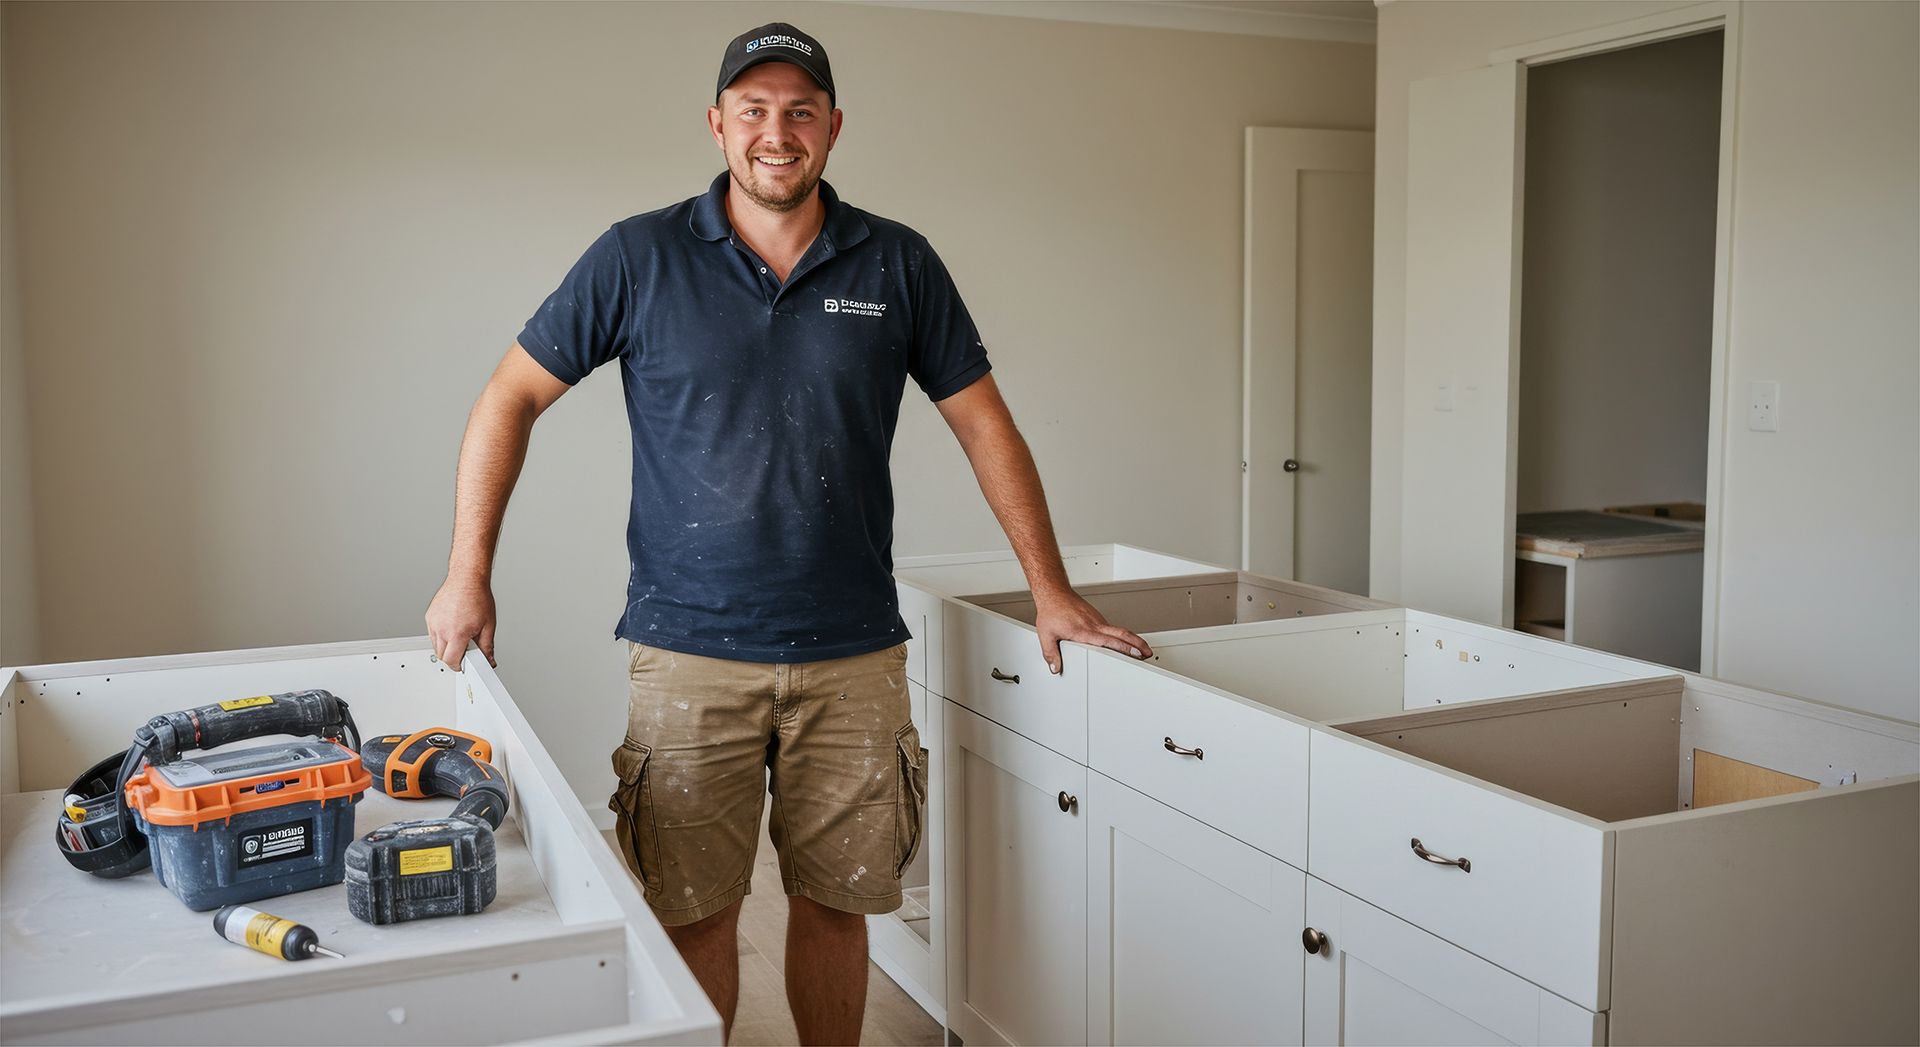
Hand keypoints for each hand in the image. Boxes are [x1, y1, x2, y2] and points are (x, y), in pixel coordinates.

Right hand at [426, 577, 496, 671]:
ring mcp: (433, 622)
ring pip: (435, 645)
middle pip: (441, 655)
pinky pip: (431, 634)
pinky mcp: (429, 616)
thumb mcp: (488, 626)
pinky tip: (452, 628)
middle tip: (465, 651)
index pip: (451, 660)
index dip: (458, 666)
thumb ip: (487, 647)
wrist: (467, 579)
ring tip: (460, 636)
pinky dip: (440, 636)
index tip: (463, 665)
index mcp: (457, 633)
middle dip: (452, 657)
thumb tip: (488, 660)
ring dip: (446, 647)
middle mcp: (442, 628)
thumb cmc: (478, 597)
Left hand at [1033, 591, 1151, 674]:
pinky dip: (1122, 635)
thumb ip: (1051, 654)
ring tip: (1141, 650)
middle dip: (1138, 643)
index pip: (1109, 641)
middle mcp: (1094, 624)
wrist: (1053, 593)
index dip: (1125, 648)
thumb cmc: (1051, 611)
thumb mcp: (1046, 635)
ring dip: (1132, 639)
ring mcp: (1097, 620)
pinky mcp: (1096, 617)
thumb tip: (1055, 667)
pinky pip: (1112, 627)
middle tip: (1148, 652)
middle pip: (1122, 634)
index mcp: (1083, 631)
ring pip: (1119, 630)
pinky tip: (1123, 642)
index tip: (1136, 653)